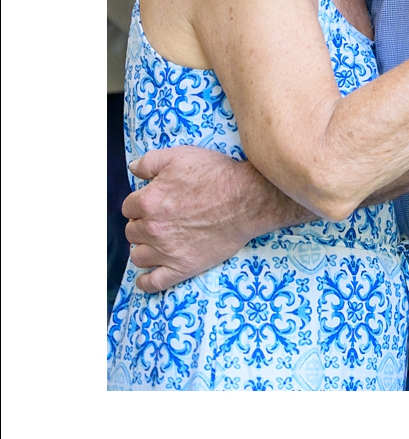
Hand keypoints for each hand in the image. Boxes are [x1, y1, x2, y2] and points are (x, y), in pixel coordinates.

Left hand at [124, 146, 300, 292]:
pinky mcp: (182, 267)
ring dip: (145, 249)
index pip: (129, 207)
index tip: (154, 202)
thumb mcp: (182, 155)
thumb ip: (151, 161)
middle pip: (132, 231)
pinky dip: (146, 282)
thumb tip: (133, 168)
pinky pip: (154, 283)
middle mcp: (152, 228)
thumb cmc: (218, 175)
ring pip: (139, 256)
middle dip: (143, 225)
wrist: (249, 199)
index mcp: (148, 201)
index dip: (141, 203)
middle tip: (162, 219)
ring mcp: (166, 251)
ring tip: (158, 242)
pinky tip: (147, 277)